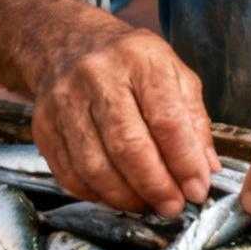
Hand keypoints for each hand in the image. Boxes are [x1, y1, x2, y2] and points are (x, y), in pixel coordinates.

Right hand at [30, 25, 219, 217]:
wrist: (69, 42)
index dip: (185, 162)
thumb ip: (193, 121)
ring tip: (148, 205)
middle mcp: (97, 76)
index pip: (166, 119)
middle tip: (174, 207)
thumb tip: (207, 170)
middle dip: (156, 186)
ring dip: (126, 197)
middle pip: (127, 145)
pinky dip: (97, 195)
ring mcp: (64, 101)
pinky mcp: (43, 126)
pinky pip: (70, 174)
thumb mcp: (173, 73)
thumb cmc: (131, 63)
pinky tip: (118, 196)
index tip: (198, 189)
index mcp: (139, 58)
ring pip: (95, 166)